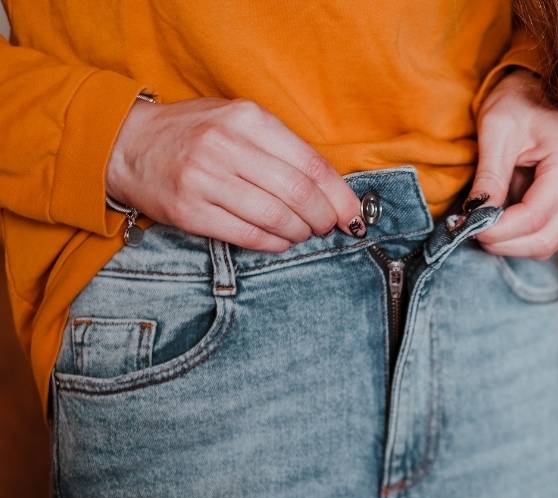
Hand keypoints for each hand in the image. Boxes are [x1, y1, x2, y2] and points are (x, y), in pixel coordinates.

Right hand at [105, 97, 364, 251]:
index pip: (311, 164)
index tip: (353, 214)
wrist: (127, 144)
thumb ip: (281, 146)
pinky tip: (280, 240)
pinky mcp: (189, 211)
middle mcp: (225, 145)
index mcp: (246, 118)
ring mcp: (204, 179)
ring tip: (304, 233)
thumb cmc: (195, 133)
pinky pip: (248, 234)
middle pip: (298, 193)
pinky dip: (274, 242)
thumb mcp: (238, 121)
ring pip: (276, 217)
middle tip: (329, 226)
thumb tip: (332, 187)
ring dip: (300, 232)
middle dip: (324, 218)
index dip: (340, 195)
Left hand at [469, 69, 557, 258]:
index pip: (535, 216)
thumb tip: (476, 217)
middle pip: (545, 238)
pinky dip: (520, 239)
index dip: (500, 230)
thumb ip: (490, 176)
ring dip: (512, 245)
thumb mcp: (496, 130)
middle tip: (471, 233)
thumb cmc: (516, 103)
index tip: (469, 228)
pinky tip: (498, 223)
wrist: (534, 93)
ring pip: (547, 244)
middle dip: (505, 243)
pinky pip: (547, 237)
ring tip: (482, 227)